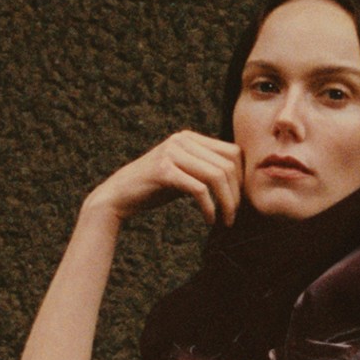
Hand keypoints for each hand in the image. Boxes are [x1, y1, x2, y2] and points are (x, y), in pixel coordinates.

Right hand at [86, 129, 243, 227]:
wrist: (118, 195)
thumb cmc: (153, 188)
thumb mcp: (183, 172)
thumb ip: (205, 168)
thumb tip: (239, 180)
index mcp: (189, 138)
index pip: (232, 152)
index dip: (242, 177)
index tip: (240, 200)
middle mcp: (181, 140)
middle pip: (228, 165)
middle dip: (236, 194)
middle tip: (234, 216)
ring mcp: (171, 153)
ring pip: (217, 176)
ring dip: (227, 203)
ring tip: (226, 221)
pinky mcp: (163, 171)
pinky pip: (199, 189)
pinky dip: (210, 208)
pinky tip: (210, 220)